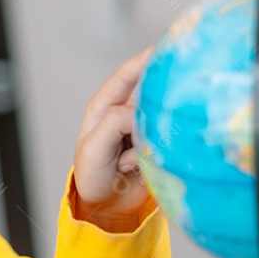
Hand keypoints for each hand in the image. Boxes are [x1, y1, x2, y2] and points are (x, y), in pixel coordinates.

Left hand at [72, 48, 153, 232]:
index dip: (144, 61)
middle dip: (152, 110)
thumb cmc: (93, 174)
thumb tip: (139, 113)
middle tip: (141, 133)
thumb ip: (114, 123)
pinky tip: (138, 169)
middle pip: (149, 97)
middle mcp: (125, 113)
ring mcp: (143, 130)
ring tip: (126, 163)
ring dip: (146, 143)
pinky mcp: (156, 146)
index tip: (163, 49)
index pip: (126, 76)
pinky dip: (153, 156)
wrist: (108, 208)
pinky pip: (165, 143)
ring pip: (159, 122)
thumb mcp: (94, 147)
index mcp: (105, 106)